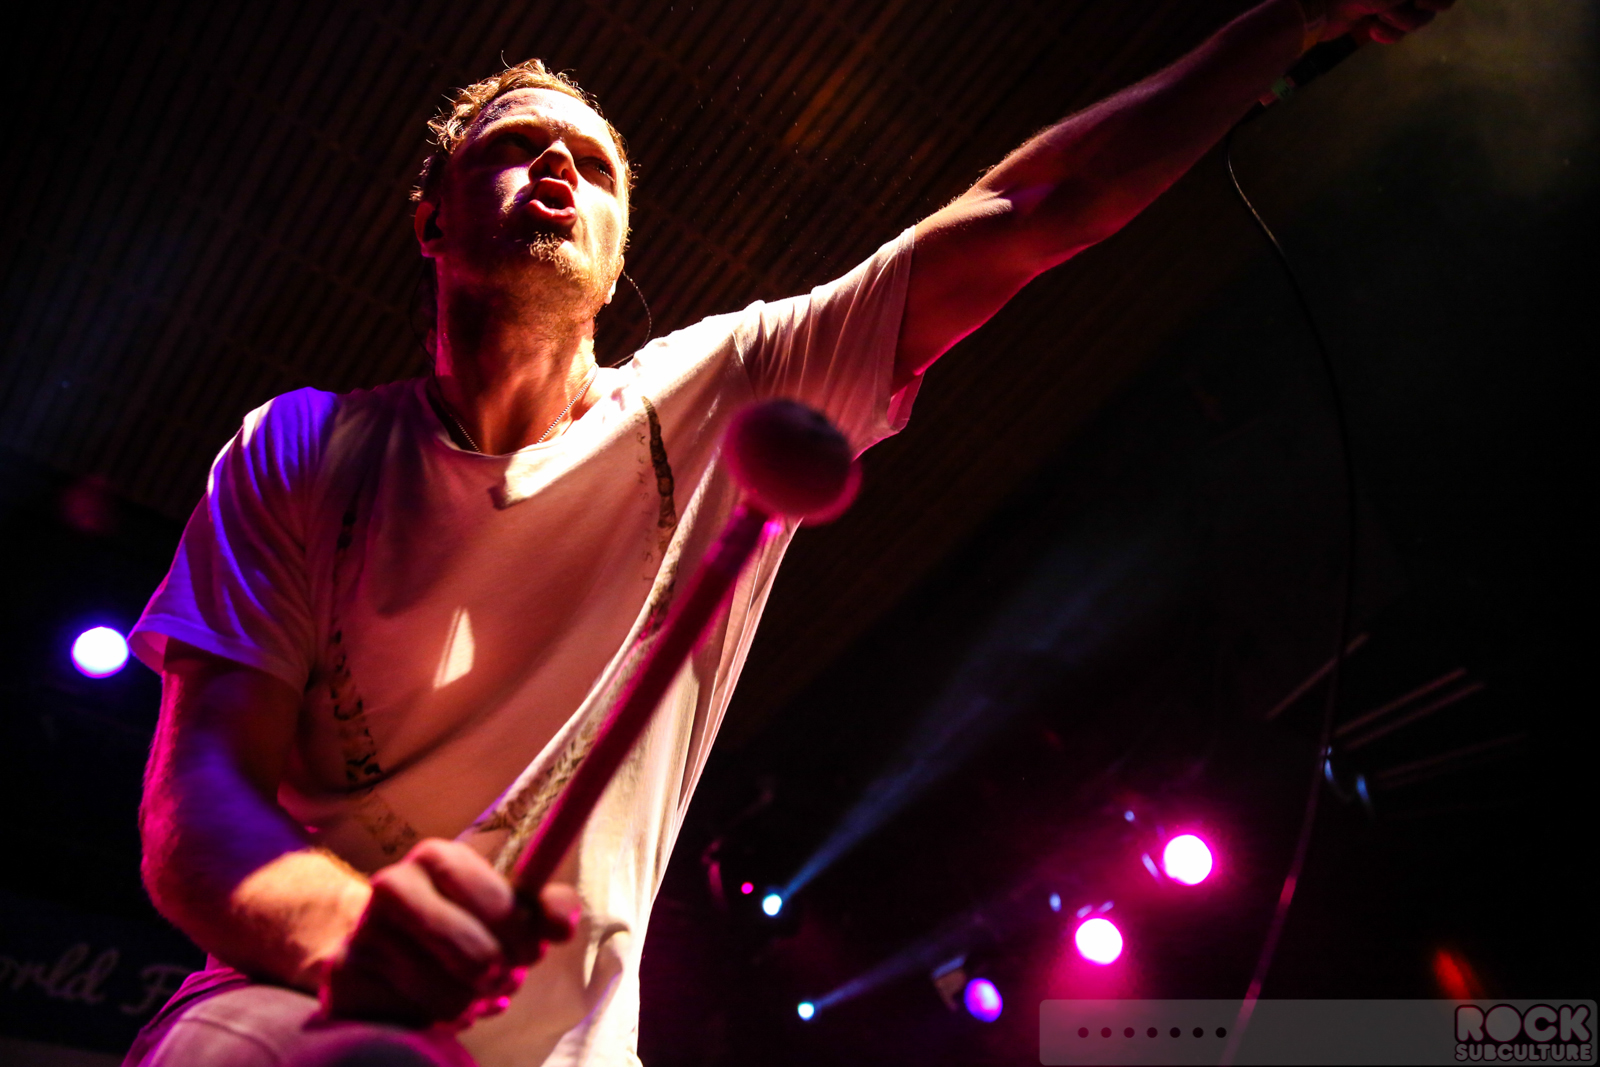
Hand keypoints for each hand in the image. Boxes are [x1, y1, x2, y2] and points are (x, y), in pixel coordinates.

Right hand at [318, 838, 578, 1027]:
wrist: (372, 944)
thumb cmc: (454, 921)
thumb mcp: (502, 905)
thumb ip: (543, 909)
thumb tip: (565, 922)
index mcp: (437, 858)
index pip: (494, 898)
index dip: (521, 933)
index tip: (535, 952)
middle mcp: (393, 885)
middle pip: (473, 954)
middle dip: (499, 975)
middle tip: (503, 978)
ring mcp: (364, 932)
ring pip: (446, 995)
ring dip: (468, 1005)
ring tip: (468, 994)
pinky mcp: (343, 978)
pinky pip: (410, 1019)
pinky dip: (432, 1023)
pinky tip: (433, 1007)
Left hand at [1324, 0, 1454, 45]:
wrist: (1319, 8)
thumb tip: (1433, 4)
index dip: (1437, 0)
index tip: (1421, 1)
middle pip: (1435, 2)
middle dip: (1417, 10)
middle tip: (1407, 5)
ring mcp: (1391, 1)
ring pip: (1416, 20)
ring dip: (1398, 20)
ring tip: (1377, 15)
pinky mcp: (1378, 19)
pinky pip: (1397, 33)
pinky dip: (1387, 33)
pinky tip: (1371, 28)